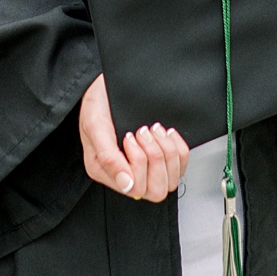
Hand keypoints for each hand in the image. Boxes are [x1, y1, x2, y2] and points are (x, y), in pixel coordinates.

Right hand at [78, 73, 190, 202]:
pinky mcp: (160, 156)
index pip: (135, 188)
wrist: (108, 85)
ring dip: (166, 151)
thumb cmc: (99, 103)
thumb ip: (108, 157)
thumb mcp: (95, 125)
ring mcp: (145, 167)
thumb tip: (127, 185)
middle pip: (156, 190)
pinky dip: (178, 148)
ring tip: (153, 130)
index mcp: (106, 171)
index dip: (139, 162)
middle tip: (144, 132)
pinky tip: (166, 132)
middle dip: (156, 158)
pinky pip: (181, 165)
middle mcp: (125, 174)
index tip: (130, 136)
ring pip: (171, 180)